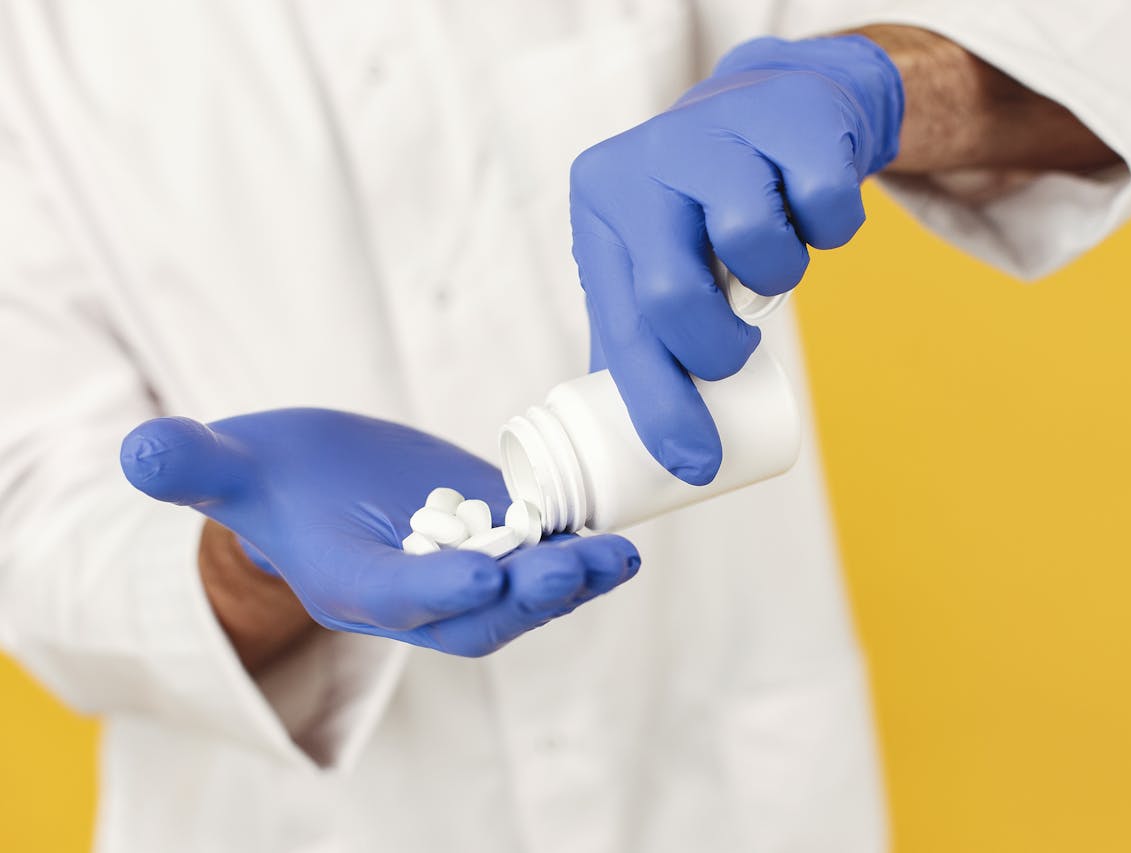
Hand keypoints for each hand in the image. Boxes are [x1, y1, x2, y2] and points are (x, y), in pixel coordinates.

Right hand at [120, 408, 639, 656]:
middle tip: (579, 567)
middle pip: (476, 614)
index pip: (396, 596)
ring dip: (570, 578)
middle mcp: (412, 591)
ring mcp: (457, 569)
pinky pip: (537, 556)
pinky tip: (618, 533)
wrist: (308, 485)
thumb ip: (193, 465)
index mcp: (348, 583)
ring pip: (520, 595)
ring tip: (617, 555)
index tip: (488, 577)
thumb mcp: (226, 466)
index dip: (439, 588)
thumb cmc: (264, 477)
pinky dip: (576, 549)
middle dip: (529, 596)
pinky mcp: (488, 537)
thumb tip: (139, 450)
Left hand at [571, 35, 902, 482]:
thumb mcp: (650, 255)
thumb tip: (629, 446)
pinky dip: (830, 228)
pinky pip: (824, 204)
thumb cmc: (705, 206)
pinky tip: (809, 210)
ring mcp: (719, 127)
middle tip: (736, 348)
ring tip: (766, 260)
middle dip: (716, 349)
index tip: (696, 464)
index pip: (626, 325)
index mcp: (602, 203)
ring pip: (751, 243)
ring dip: (776, 278)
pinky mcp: (792, 115)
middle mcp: (647, 159)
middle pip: (672, 293)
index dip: (659, 406)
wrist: (779, 104)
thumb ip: (635, 331)